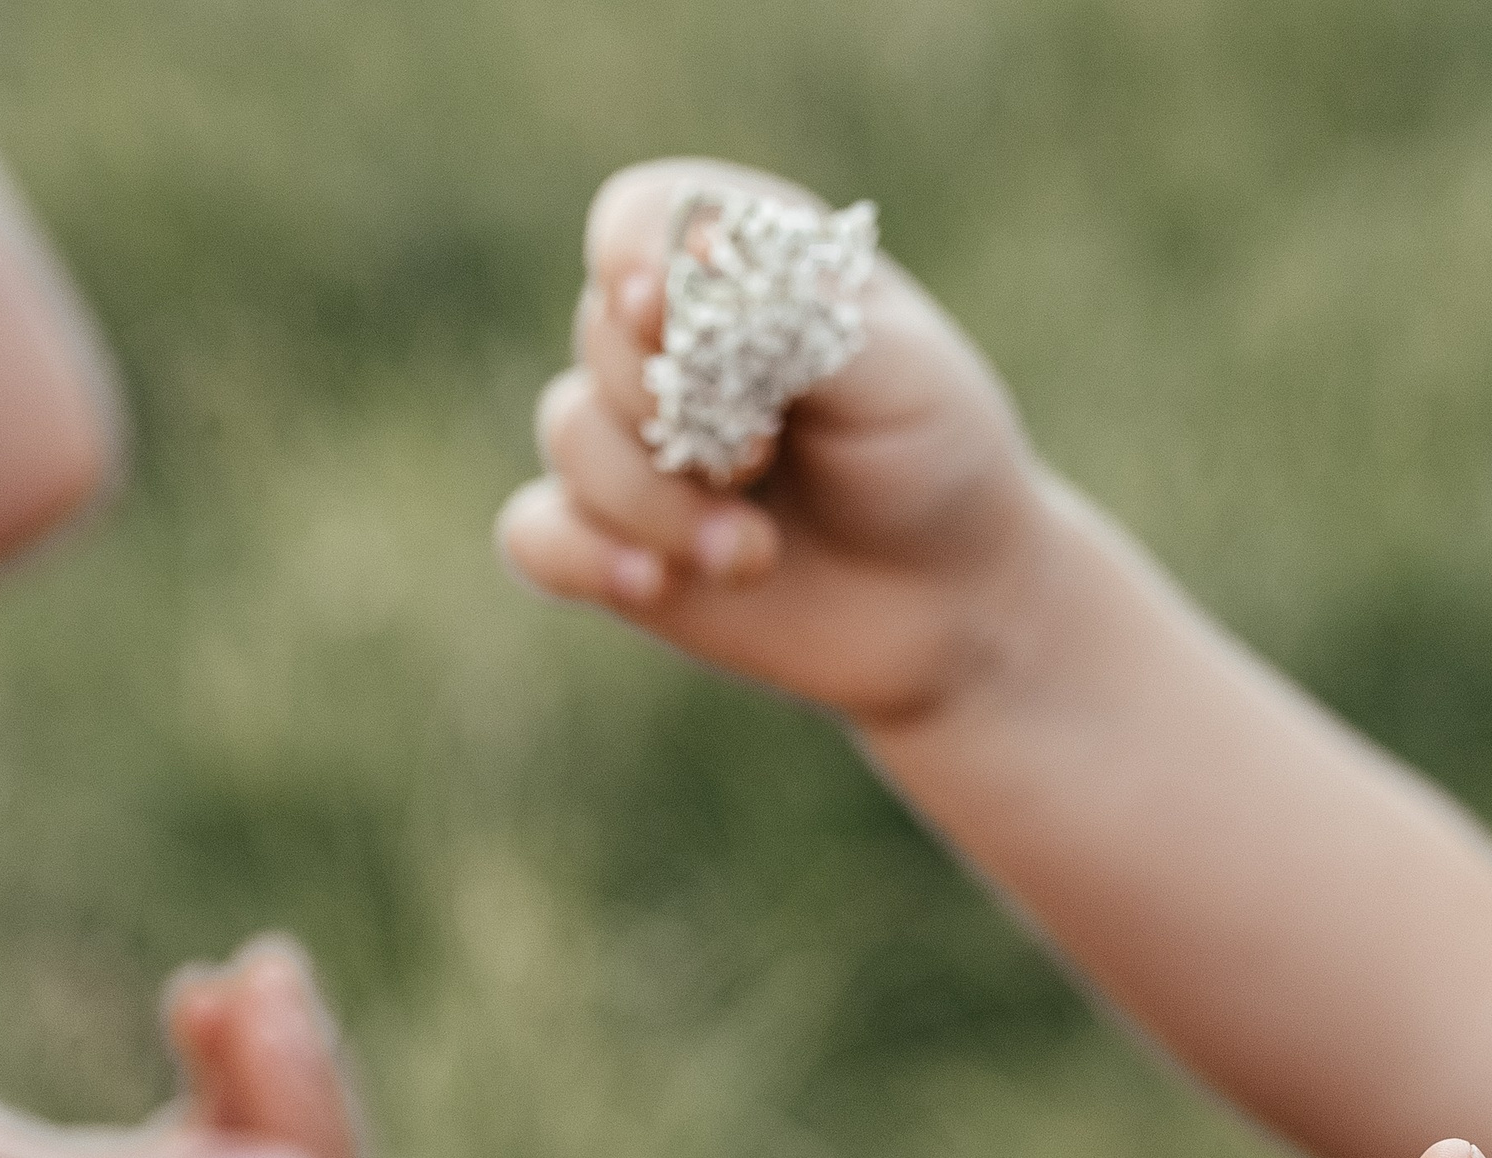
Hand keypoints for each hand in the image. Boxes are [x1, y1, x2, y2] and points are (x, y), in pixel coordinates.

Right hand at [496, 157, 1049, 729]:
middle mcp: (667, 347)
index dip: (641, 264)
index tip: (668, 313)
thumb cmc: (933, 459)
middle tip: (764, 454)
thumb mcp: (897, 373)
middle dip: (671, 404)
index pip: (640, 222)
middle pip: (598, 335)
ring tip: (754, 554)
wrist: (956, 603)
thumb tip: (686, 254)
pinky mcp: (617, 545)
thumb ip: (795, 310)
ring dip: (657, 503)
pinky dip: (581, 556)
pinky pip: (535, 536)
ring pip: (569, 437)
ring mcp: (635, 446)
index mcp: (737, 266)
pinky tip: (653, 584)